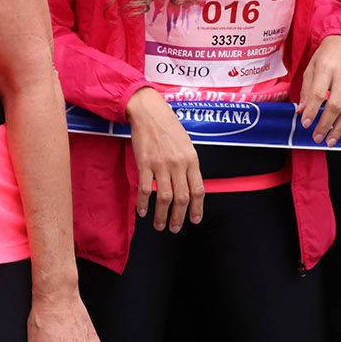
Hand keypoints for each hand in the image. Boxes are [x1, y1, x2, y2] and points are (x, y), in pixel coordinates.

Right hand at [126, 88, 202, 232]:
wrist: (149, 112)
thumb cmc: (168, 126)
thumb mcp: (186, 144)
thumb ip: (188, 164)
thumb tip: (188, 185)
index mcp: (192, 160)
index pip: (198, 190)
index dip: (197, 208)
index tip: (194, 220)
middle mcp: (178, 164)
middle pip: (182, 198)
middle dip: (179, 217)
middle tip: (175, 228)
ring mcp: (161, 164)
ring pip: (164, 197)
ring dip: (162, 215)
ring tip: (159, 225)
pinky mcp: (144, 163)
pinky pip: (145, 189)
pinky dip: (143, 203)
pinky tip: (142, 211)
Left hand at [297, 34, 340, 144]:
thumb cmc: (326, 56)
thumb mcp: (311, 68)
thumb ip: (307, 90)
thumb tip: (301, 111)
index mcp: (327, 70)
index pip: (319, 94)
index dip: (311, 111)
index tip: (305, 124)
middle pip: (335, 106)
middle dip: (325, 125)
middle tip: (316, 137)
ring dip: (340, 129)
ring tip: (331, 141)